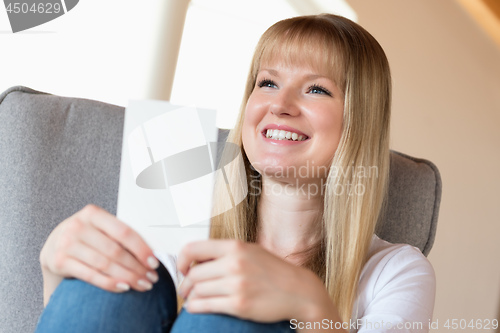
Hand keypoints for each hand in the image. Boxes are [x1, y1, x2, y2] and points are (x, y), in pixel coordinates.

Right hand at [40, 204, 159, 302]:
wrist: (53, 245)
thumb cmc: (86, 236)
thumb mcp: (100, 228)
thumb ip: (120, 235)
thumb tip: (151, 253)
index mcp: (93, 213)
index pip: (123, 232)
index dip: (141, 248)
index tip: (154, 262)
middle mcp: (78, 226)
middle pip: (115, 250)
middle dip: (137, 267)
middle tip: (151, 277)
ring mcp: (67, 243)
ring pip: (105, 264)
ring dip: (127, 277)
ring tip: (142, 284)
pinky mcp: (59, 261)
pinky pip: (91, 275)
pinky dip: (110, 283)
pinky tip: (124, 287)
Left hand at [177, 239, 336, 322]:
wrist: (298, 291)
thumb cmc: (273, 271)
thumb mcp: (250, 251)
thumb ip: (225, 253)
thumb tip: (196, 259)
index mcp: (235, 247)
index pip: (194, 248)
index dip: (182, 260)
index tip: (183, 268)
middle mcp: (234, 263)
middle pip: (194, 274)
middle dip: (186, 283)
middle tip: (186, 289)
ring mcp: (237, 285)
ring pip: (198, 291)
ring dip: (191, 297)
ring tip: (193, 299)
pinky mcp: (239, 305)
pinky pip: (205, 306)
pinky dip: (195, 307)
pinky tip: (197, 307)